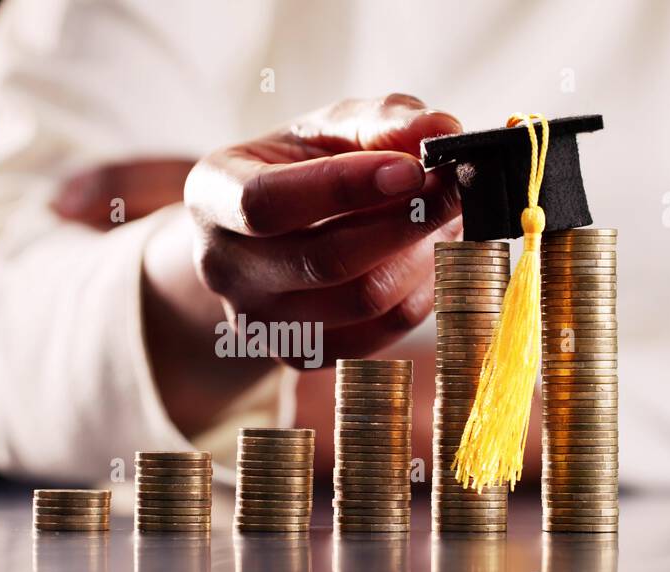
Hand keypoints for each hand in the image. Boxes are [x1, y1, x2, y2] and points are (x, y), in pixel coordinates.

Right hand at [181, 94, 462, 366]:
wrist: (266, 235)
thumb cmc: (300, 168)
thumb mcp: (329, 129)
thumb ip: (383, 120)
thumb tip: (441, 127)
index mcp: (212, 195)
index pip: (266, 203)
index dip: (344, 187)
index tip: (414, 168)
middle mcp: (221, 267)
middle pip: (325, 260)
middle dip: (405, 221)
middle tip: (457, 188)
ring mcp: (258, 321)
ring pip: (362, 300)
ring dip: (422, 256)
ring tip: (445, 218)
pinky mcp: (299, 354)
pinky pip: (380, 333)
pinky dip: (421, 293)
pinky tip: (430, 257)